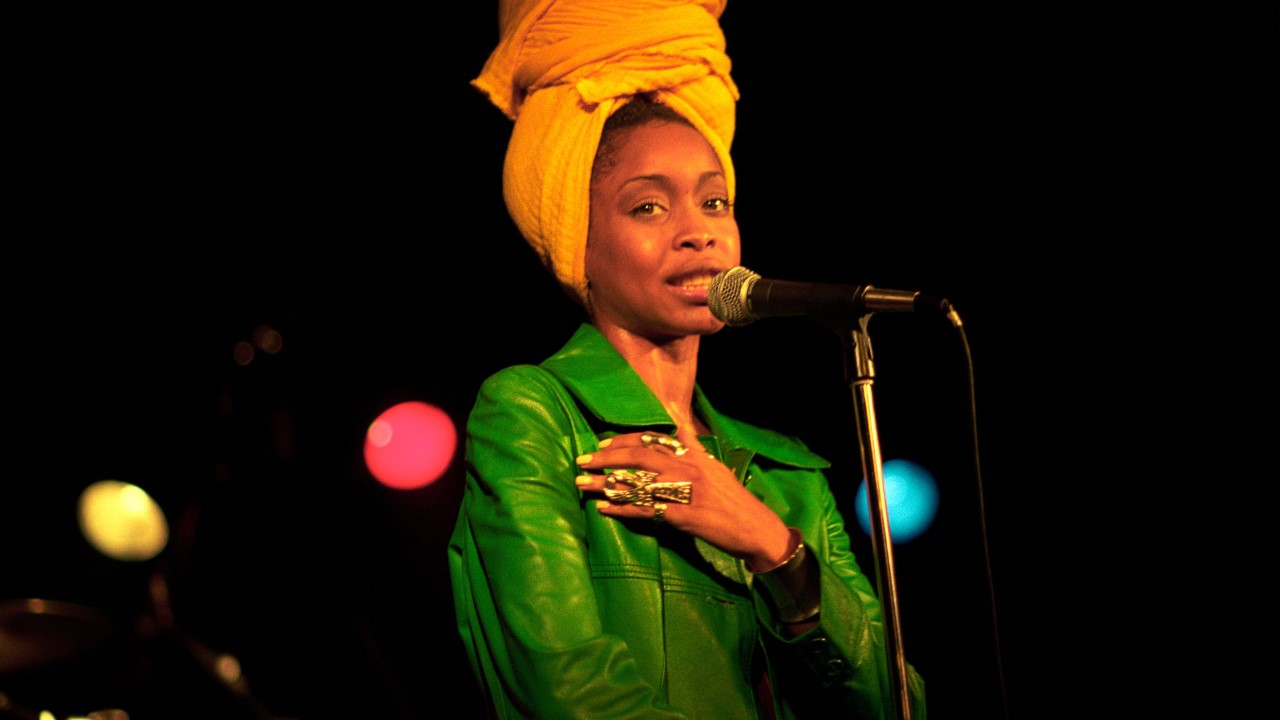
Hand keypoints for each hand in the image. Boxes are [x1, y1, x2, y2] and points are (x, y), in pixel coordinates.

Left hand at [574, 431, 793, 571]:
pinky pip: (644, 511)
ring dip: (604, 484)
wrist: (756, 529)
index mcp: (694, 455)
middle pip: (639, 457)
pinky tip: (603, 509)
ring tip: (582, 484)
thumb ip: (693, 447)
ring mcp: (684, 492)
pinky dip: (620, 509)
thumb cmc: (735, 500)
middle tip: (583, 461)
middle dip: (606, 458)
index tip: (603, 445)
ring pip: (636, 484)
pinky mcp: (681, 517)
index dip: (624, 441)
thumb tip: (678, 427)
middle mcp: (687, 468)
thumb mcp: (715, 467)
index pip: (652, 440)